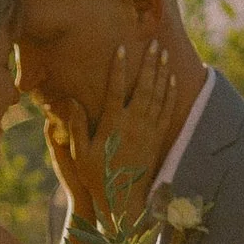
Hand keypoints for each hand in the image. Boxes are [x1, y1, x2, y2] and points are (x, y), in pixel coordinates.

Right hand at [47, 40, 177, 223]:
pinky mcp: (157, 139)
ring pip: (158, 96)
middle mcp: (134, 125)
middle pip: (144, 87)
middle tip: (155, 43)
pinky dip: (170, 94)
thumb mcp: (81, 154)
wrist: (123, 200)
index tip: (121, 49)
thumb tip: (71, 102)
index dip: (118, 68)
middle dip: (149, 63)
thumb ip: (77, 127)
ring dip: (162, 73)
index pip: (116, 90)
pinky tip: (172, 80)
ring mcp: (148, 131)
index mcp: (113, 126)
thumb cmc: (96, 177)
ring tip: (165, 54)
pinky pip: (166, 111)